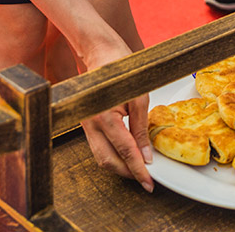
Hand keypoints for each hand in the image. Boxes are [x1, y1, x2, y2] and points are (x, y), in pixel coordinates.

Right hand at [78, 39, 153, 190]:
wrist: (101, 52)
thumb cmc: (121, 70)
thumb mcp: (139, 98)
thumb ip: (141, 129)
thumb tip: (146, 154)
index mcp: (105, 117)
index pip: (125, 151)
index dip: (138, 169)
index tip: (149, 182)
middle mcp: (91, 124)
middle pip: (108, 161)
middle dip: (127, 173)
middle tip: (145, 179)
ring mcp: (86, 124)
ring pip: (101, 156)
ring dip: (119, 166)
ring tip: (138, 168)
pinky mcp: (86, 123)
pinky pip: (98, 146)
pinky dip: (112, 154)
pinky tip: (126, 155)